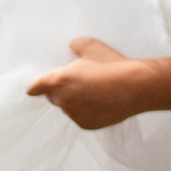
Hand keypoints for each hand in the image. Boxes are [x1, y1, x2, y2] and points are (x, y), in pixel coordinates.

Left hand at [25, 37, 151, 129]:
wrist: (138, 87)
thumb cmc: (113, 65)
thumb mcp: (92, 47)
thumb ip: (76, 46)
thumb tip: (72, 47)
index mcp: (58, 81)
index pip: (35, 87)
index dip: (35, 87)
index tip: (32, 89)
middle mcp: (62, 100)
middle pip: (53, 97)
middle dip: (60, 91)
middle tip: (78, 83)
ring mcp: (74, 114)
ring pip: (68, 108)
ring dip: (74, 102)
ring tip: (94, 92)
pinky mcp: (86, 125)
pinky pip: (80, 117)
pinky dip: (86, 112)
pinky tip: (100, 103)